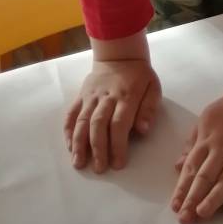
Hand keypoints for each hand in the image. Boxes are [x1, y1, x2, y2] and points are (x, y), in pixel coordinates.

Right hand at [65, 54, 160, 174]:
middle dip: (98, 148)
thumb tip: (143, 130)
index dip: (118, 145)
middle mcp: (106, 97)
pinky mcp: (81, 95)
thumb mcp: (153, 88)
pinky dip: (68, 130)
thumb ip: (149, 109)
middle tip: (99, 169)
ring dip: (79, 143)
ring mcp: (91, 96)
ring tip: (78, 163)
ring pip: (82, 120)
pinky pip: (71, 113)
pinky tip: (69, 146)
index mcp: (126, 96)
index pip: (120, 123)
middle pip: (98, 124)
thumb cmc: (139, 76)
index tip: (118, 164)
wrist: (119, 55)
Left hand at [171, 85, 222, 223]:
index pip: (192, 166)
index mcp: (208, 137)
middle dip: (193, 198)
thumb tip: (177, 167)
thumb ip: (193, 142)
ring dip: (214, 198)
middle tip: (184, 219)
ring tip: (202, 214)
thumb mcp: (207, 118)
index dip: (182, 188)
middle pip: (206, 175)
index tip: (175, 207)